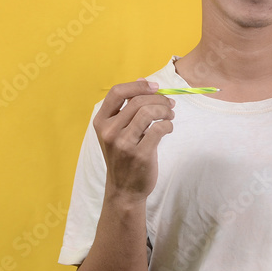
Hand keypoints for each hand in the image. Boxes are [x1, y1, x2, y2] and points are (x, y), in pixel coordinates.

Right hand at [93, 79, 174, 201]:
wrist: (124, 189)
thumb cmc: (123, 156)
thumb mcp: (118, 131)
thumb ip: (128, 107)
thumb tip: (143, 81)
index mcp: (101, 122)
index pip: (117, 92)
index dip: (138, 86)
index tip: (155, 87)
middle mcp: (109, 131)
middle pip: (137, 102)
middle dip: (159, 99)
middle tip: (170, 104)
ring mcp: (123, 144)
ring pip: (148, 113)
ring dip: (165, 111)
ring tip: (170, 115)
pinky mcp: (140, 154)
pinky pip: (158, 129)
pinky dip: (168, 125)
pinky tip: (168, 128)